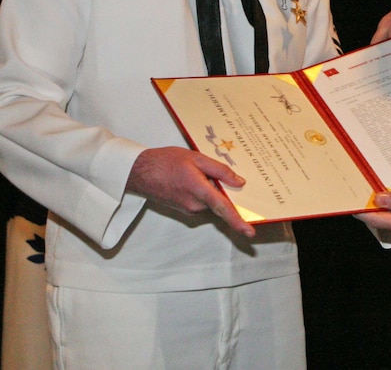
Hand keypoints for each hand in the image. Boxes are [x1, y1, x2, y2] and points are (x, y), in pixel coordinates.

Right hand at [126, 146, 254, 237]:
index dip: (237, 221)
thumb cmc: (166, 162)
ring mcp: (189, 209)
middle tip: (208, 171)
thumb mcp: (196, 158)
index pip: (223, 208)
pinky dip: (203, 192)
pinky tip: (191, 178)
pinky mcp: (184, 210)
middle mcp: (194, 205)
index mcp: (199, 191)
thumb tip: (239, 182)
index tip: (249, 232)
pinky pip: (202, 202)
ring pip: (210, 202)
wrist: (140, 172)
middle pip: (219, 202)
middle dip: (221, 189)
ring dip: (210, 189)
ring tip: (194, 171)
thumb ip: (220, 170)